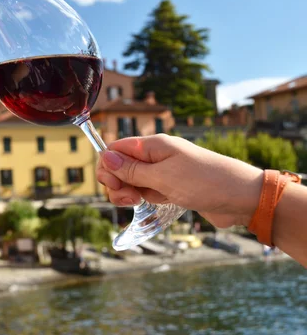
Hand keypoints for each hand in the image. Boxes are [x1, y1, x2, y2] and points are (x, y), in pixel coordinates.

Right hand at [96, 134, 263, 227]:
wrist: (242, 198)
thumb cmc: (205, 182)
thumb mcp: (163, 177)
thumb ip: (132, 169)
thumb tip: (105, 157)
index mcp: (152, 146)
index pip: (114, 149)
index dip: (108, 167)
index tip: (115, 185)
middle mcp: (155, 156)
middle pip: (120, 166)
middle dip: (117, 183)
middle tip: (130, 198)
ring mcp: (164, 171)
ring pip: (133, 180)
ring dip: (130, 192)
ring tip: (142, 202)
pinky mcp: (171, 186)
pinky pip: (148, 190)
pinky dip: (147, 197)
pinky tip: (158, 202)